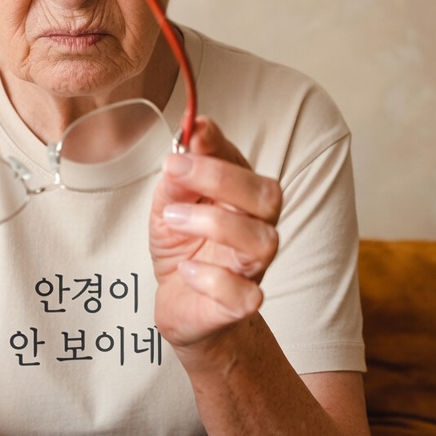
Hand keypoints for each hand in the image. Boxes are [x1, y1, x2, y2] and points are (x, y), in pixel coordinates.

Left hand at [149, 117, 282, 348]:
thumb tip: (192, 132)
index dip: (218, 147)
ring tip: (173, 219)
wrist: (179, 302)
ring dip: (214, 223)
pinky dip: (213, 279)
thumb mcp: (169, 205)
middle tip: (174, 172)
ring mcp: (251, 267)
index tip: (190, 133)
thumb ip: (180, 176)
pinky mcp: (240, 304)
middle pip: (266, 195)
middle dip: (220, 178)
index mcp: (241, 199)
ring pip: (262, 240)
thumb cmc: (182, 248)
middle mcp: (256, 228)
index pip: (243, 164)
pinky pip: (245, 294)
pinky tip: (187, 270)